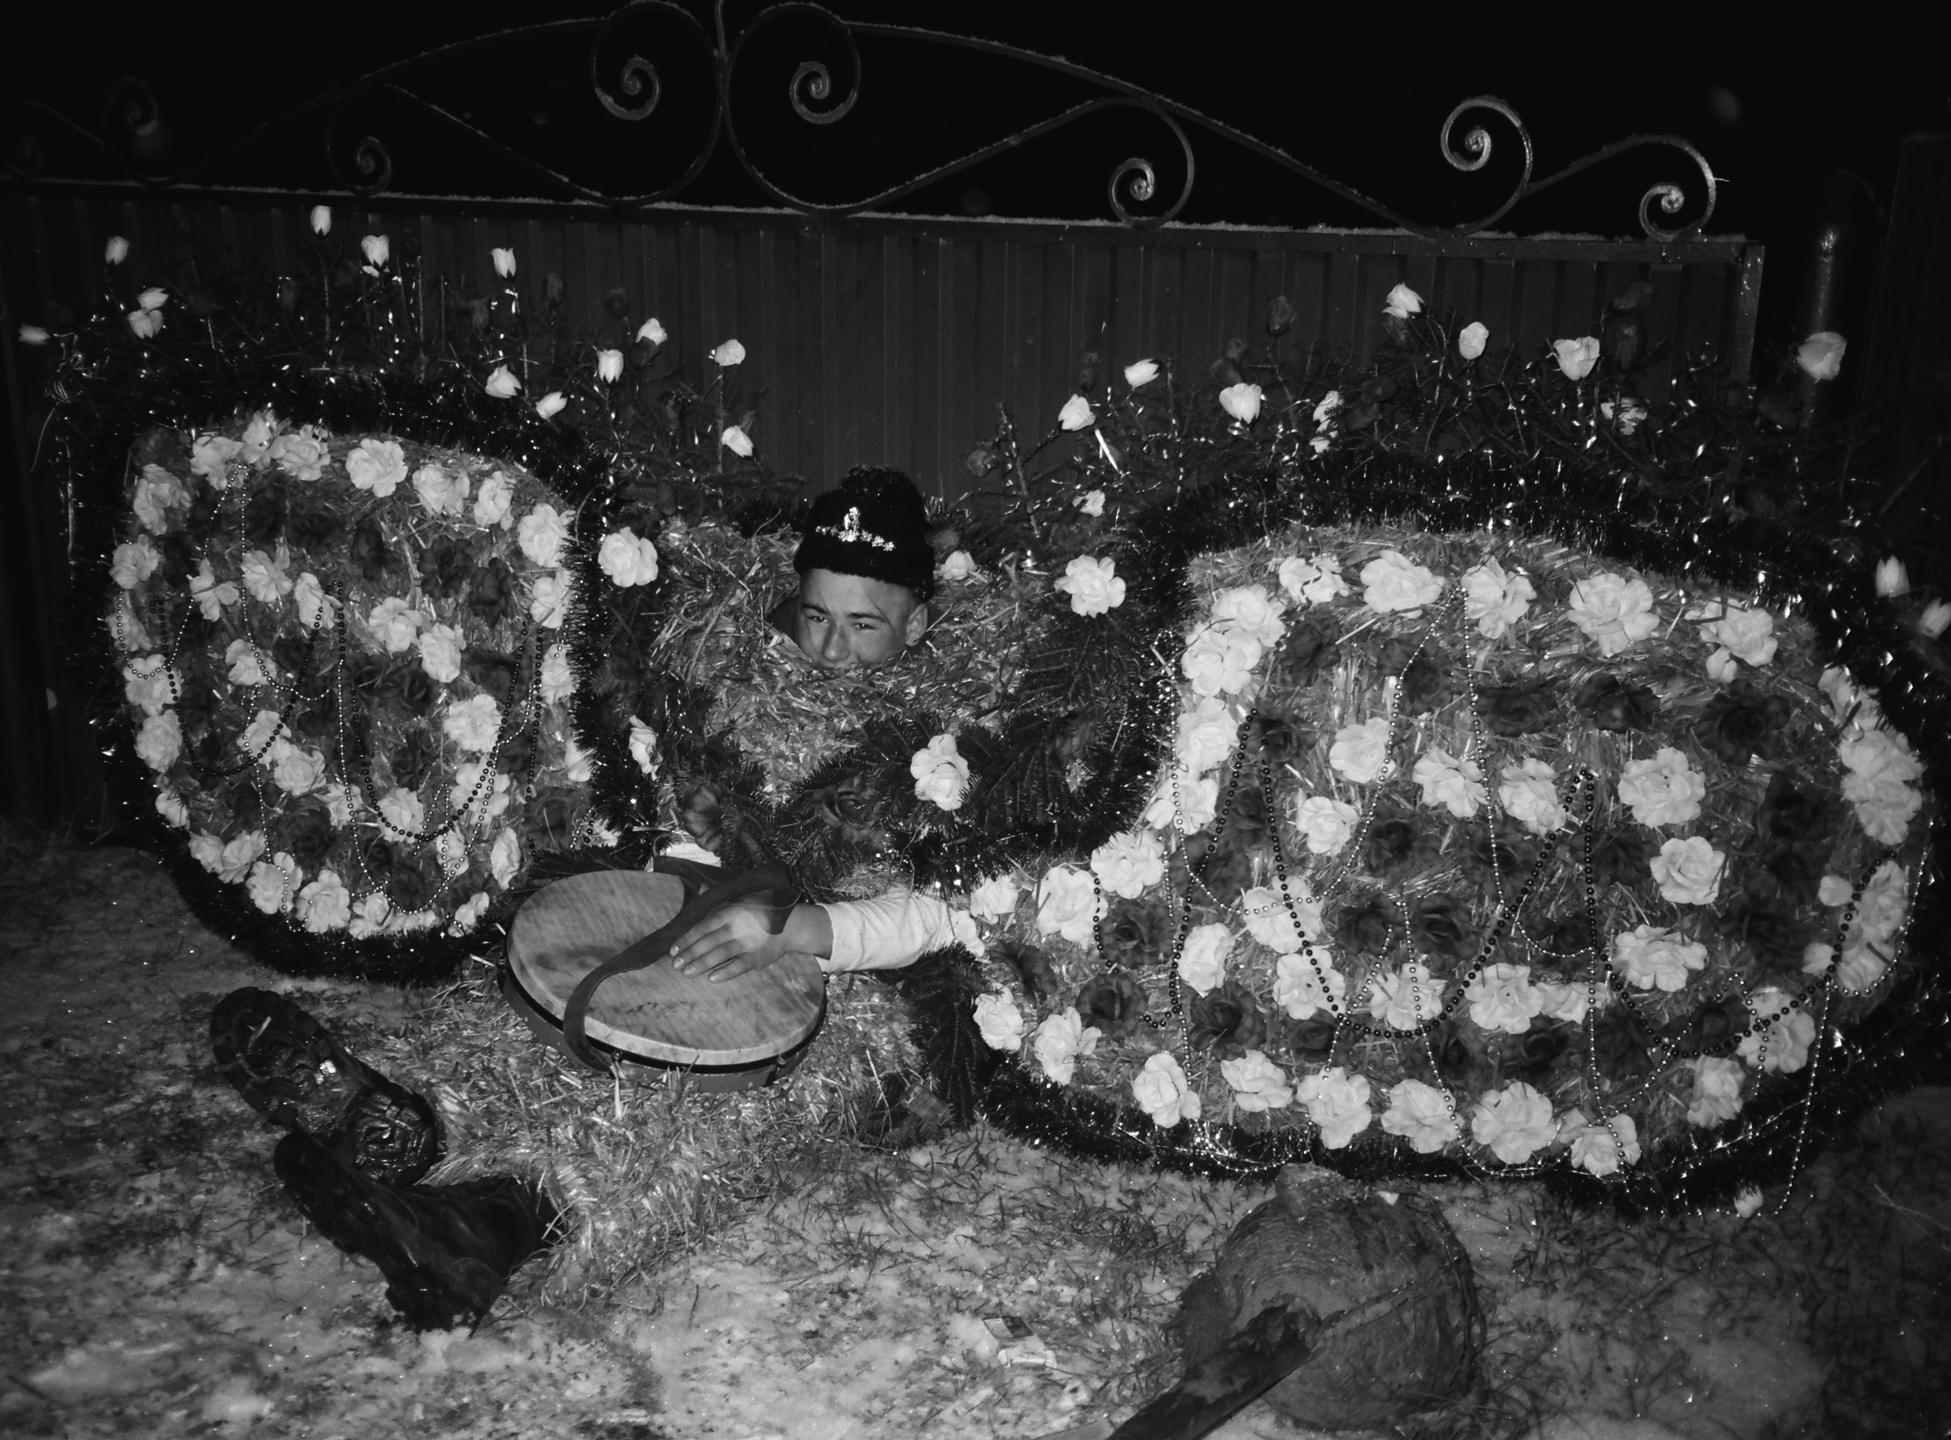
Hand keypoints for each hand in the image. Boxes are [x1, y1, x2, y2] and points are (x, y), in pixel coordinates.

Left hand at [668, 902, 789, 982]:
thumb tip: (699, 886)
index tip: (673, 950)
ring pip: (720, 954)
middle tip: (675, 964)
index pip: (702, 927)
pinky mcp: (758, 957)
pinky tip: (711, 978)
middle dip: (690, 954)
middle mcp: (737, 927)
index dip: (687, 939)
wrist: (791, 925)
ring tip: (686, 972)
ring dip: (701, 964)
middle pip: (708, 942)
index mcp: (730, 913)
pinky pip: (739, 966)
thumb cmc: (759, 914)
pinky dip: (725, 972)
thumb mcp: (740, 903)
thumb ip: (719, 904)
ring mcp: (748, 943)